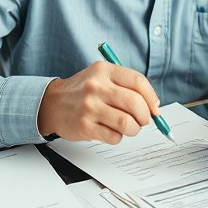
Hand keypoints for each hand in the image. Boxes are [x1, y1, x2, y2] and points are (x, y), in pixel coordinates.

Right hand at [38, 62, 161, 144]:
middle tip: (143, 121)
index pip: (138, 82)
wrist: (52, 104)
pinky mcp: (84, 126)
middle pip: (135, 103)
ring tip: (128, 127)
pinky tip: (110, 131)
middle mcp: (96, 86)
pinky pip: (114, 137)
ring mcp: (89, 107)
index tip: (154, 108)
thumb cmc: (83, 91)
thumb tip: (153, 106)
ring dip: (133, 129)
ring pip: (126, 123)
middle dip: (145, 116)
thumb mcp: (101, 77)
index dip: (151, 97)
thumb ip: (126, 86)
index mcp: (104, 70)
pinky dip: (118, 137)